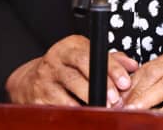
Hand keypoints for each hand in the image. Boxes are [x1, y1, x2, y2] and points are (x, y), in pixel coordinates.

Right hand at [5, 34, 137, 106]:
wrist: (30, 79)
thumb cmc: (65, 66)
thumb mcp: (86, 55)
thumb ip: (111, 60)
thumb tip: (132, 66)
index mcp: (70, 47)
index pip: (93, 56)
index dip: (111, 70)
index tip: (124, 83)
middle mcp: (55, 60)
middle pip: (79, 74)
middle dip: (100, 88)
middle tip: (115, 100)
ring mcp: (45, 79)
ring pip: (68, 92)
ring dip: (88, 102)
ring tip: (102, 108)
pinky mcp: (38, 97)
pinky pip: (58, 106)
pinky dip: (73, 111)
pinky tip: (83, 114)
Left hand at [121, 45, 162, 111]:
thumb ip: (155, 78)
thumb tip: (126, 91)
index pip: (150, 66)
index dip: (131, 81)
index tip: (118, 95)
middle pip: (157, 73)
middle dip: (137, 90)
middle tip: (122, 103)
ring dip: (148, 98)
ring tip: (134, 108)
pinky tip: (156, 115)